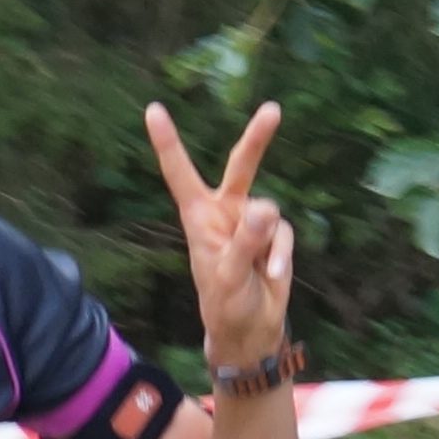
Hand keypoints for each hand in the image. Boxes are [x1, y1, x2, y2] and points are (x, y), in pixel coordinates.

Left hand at [144, 99, 295, 368]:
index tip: (154, 110)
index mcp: (198, 217)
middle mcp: (224, 212)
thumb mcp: (228, 278)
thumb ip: (245, 243)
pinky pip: (284, 234)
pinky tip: (272, 275)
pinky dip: (281, 255)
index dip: (168, 142)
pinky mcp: (274, 235)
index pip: (180, 174)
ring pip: (270, 212)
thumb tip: (265, 209)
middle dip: (257, 139)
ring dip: (270, 243)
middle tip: (273, 110)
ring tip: (261, 272)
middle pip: (240, 168)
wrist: (251, 329)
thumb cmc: (226, 304)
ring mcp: (251, 222)